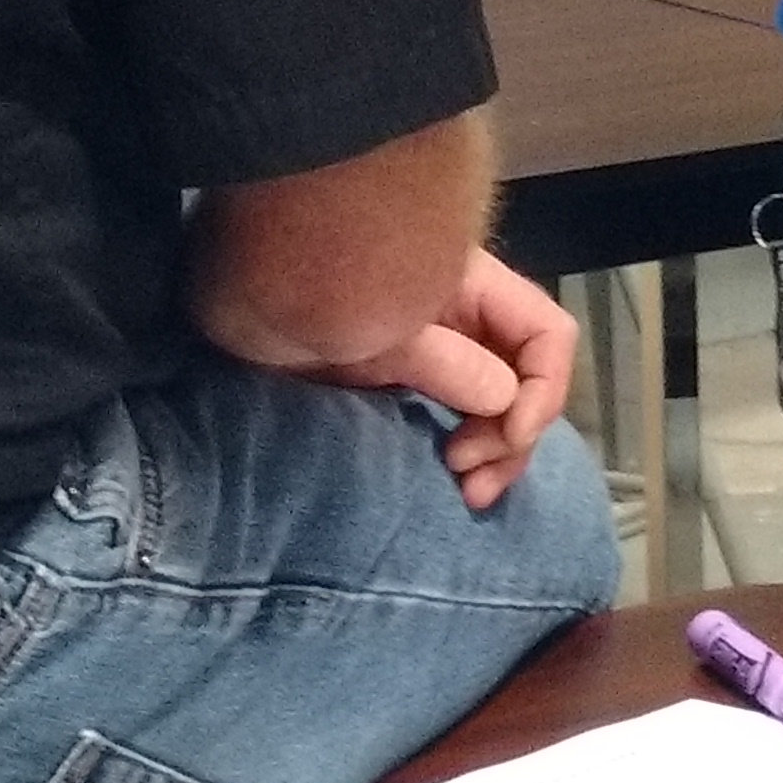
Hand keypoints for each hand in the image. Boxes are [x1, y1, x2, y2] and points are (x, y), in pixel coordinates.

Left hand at [282, 253, 577, 507]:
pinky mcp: (408, 388)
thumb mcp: (378, 331)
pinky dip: (463, 452)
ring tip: (467, 492)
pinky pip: (457, 420)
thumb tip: (504, 400)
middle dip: (514, 434)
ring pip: (497, 407)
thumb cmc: (304, 294)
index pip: (546, 335)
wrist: (235, 298)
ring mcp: (439, 357)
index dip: (542, 388)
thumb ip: (444, 362)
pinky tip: (448, 480)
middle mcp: (467, 323)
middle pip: (527, 380)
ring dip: (493, 452)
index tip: (503, 437)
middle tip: (470, 479)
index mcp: (473, 290)